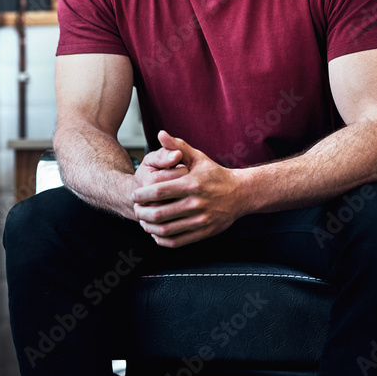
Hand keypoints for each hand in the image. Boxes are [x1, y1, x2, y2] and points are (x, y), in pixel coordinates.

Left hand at [132, 130, 244, 247]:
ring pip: (166, 230)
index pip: (159, 191)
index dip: (142, 195)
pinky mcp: (204, 232)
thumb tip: (160, 133)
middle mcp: (196, 203)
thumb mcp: (198, 157)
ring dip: (150, 227)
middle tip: (136, 210)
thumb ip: (178, 146)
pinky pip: (177, 241)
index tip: (134, 195)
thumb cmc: (215, 174)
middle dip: (142, 213)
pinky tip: (156, 233)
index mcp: (192, 183)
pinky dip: (162, 240)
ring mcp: (201, 220)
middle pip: (160, 213)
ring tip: (144, 222)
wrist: (241, 194)